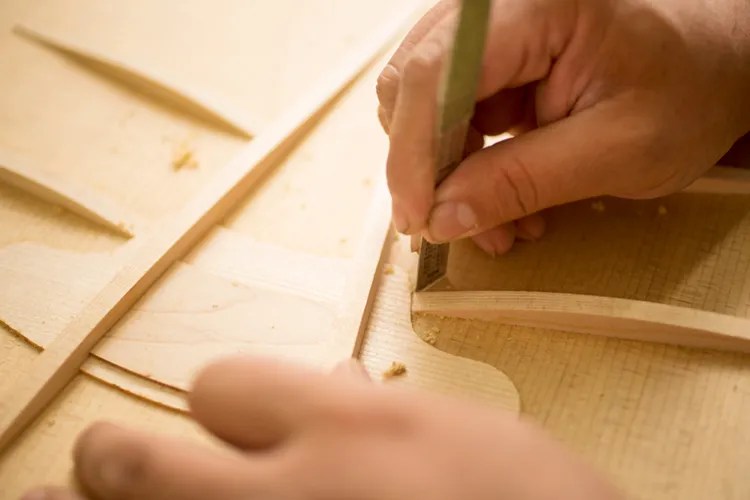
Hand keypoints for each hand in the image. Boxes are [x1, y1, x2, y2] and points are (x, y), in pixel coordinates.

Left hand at [24, 357, 622, 499]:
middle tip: (104, 458)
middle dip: (110, 456)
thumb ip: (387, 408)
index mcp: (351, 426)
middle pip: (135, 460)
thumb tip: (339, 382)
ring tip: (83, 497)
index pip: (221, 383)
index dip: (223, 401)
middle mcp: (294, 493)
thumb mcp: (467, 436)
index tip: (232, 416)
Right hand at [378, 0, 749, 255]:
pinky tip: (505, 198)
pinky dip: (469, 163)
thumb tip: (442, 216)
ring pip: (425, 105)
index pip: (435, 72)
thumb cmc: (691, 89)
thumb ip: (523, 181)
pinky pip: (453, 113)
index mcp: (536, 5)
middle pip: (414, 85)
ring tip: (498, 222)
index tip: (418, 217)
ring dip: (448, 173)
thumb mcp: (617, 150)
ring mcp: (494, 31)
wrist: (720, 60)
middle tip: (454, 225)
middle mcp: (499, 6)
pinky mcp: (497, 59)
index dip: (412, 151)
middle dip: (428, 166)